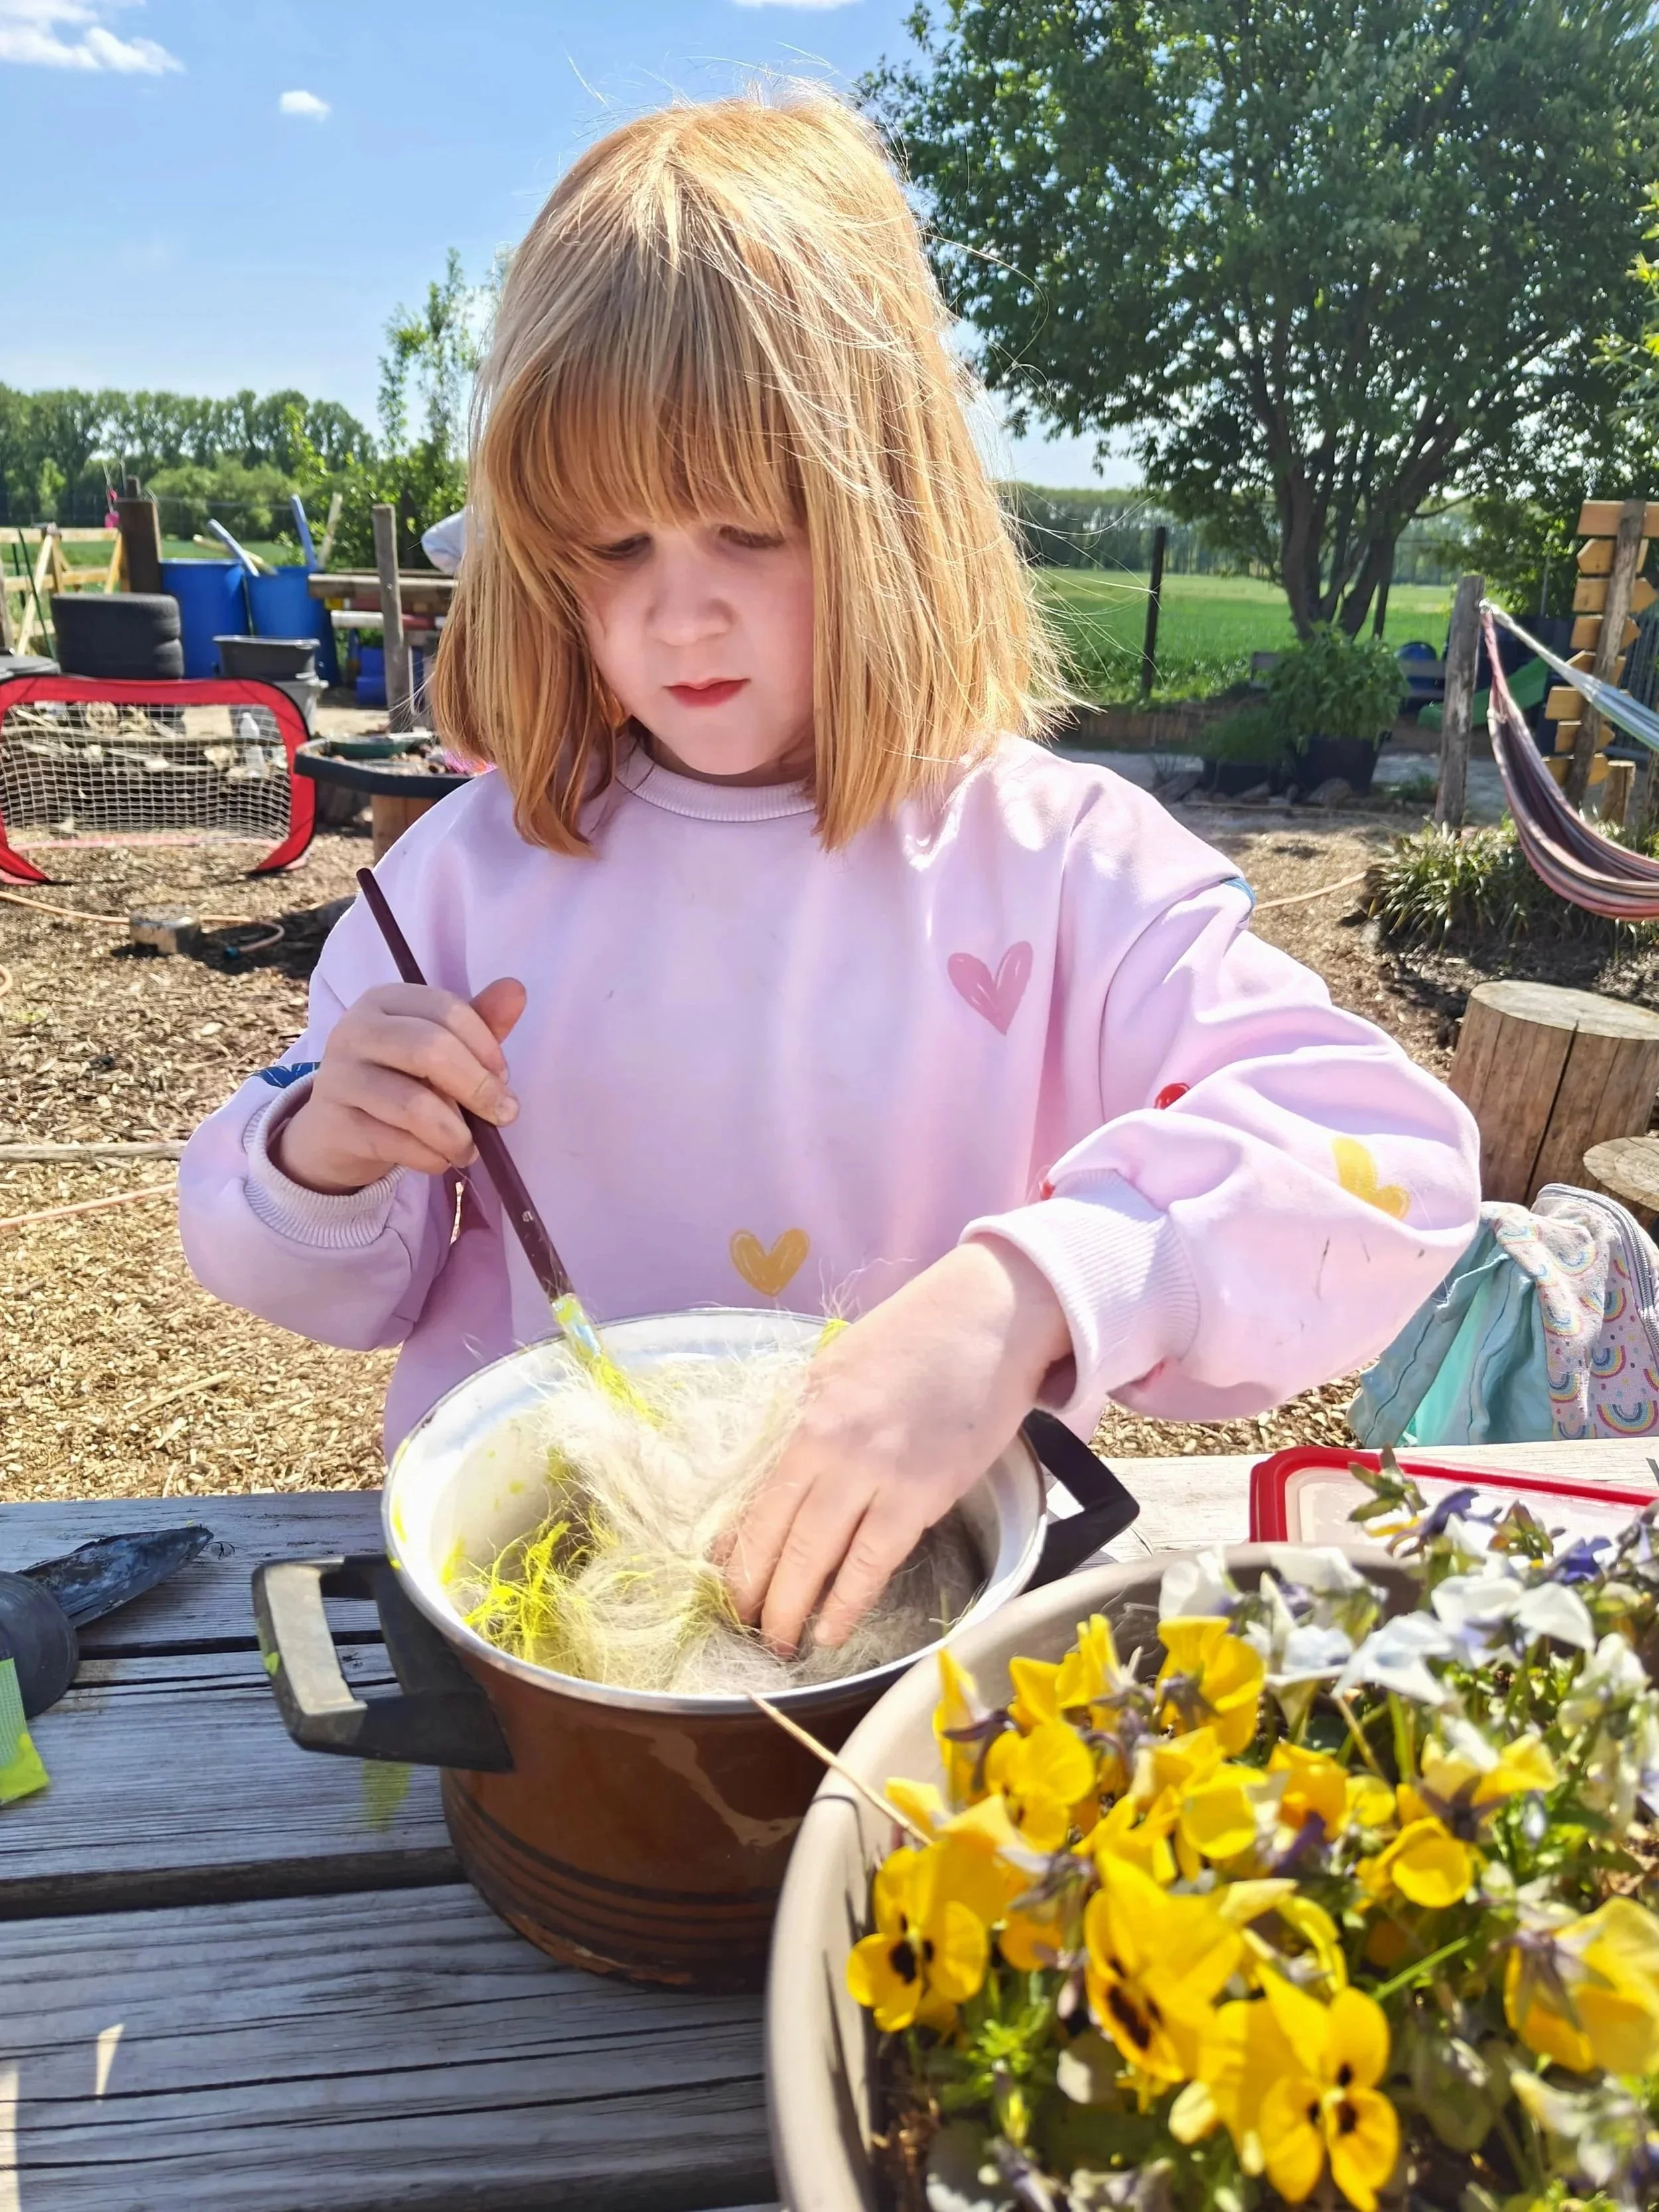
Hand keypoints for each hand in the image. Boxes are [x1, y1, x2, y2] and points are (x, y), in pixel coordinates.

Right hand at [272, 978, 526, 1194]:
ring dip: (456, 1135)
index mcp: (384, 1000)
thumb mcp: (438, 1046)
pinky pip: (397, 1144)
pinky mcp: (336, 1126)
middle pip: (431, 1050)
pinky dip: (432, 1158)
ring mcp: (339, 1078)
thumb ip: (479, 1022)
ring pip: (413, 1105)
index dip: (486, 1046)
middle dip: (478, 1088)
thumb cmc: (398, 1080)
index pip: (447, 1009)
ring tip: (469, 1148)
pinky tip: (441, 1159)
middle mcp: (355, 1030)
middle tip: (503, 1115)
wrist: (334, 1130)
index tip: (503, 1077)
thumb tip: (516, 990)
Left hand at [724, 1242, 1071, 1654]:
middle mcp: (825, 1442)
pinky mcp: (918, 1494)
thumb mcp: (842, 1366)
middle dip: (750, 1589)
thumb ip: (813, 1419)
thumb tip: (787, 1478)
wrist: (990, 1314)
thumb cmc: (920, 1336)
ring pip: (812, 1555)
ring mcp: (870, 1470)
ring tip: (777, 1643)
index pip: (753, 1494)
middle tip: (740, 1625)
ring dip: (789, 1608)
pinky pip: (870, 1564)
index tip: (718, 1580)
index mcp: (802, 1410)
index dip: (732, 1546)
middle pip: (773, 1532)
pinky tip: (830, 1632)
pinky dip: (845, 1604)